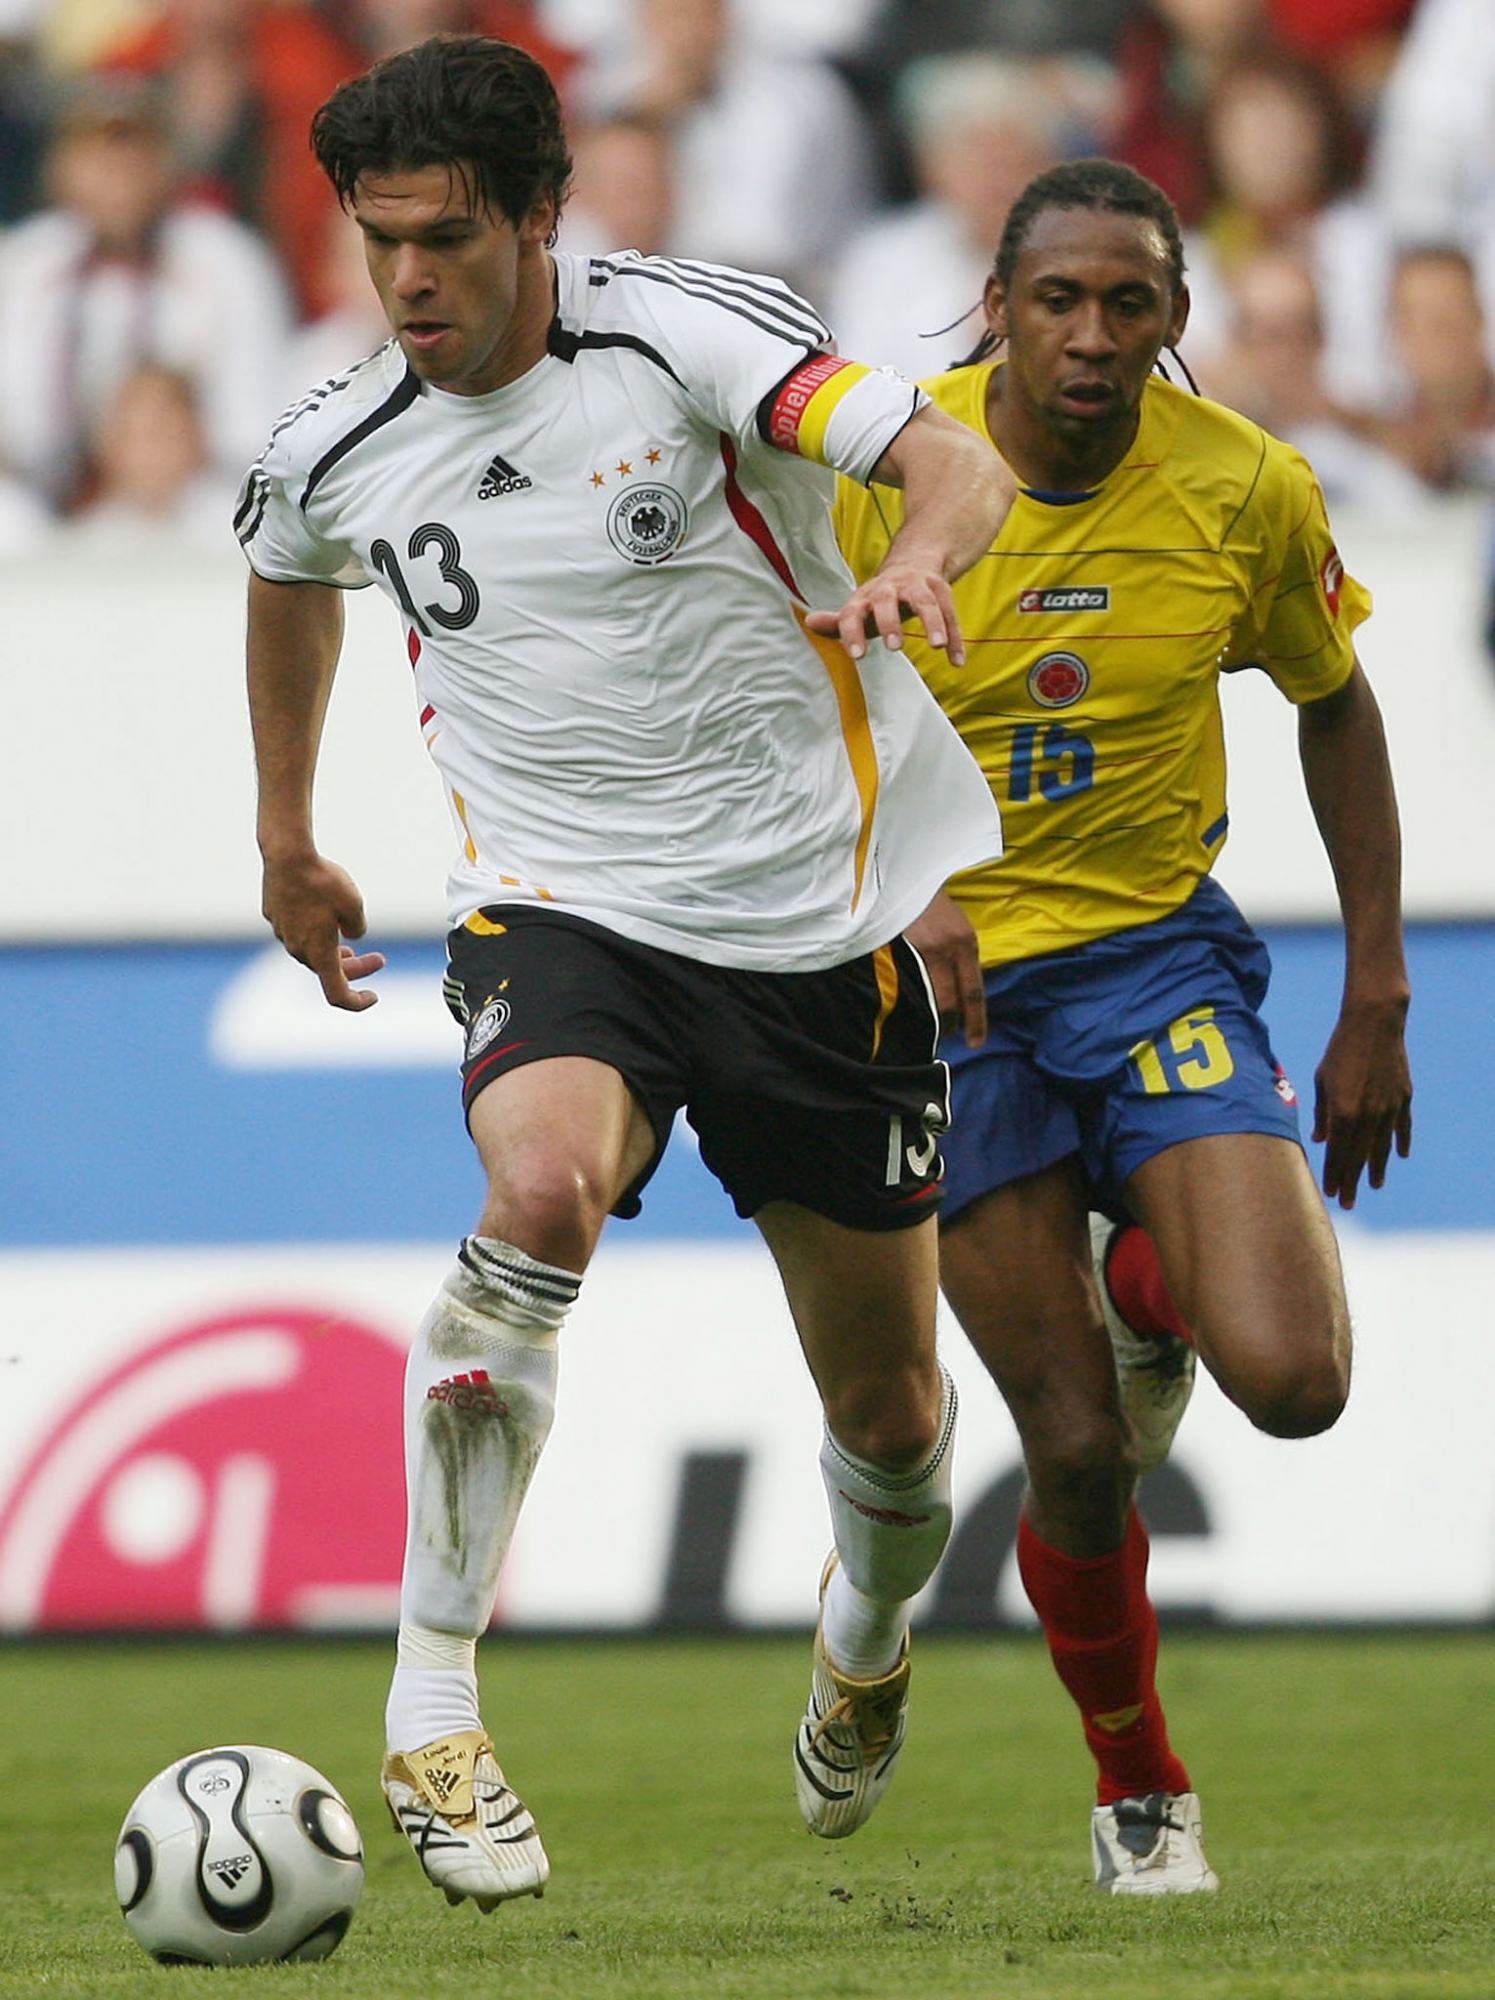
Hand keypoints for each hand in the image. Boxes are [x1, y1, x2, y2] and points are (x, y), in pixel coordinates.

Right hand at [261, 850, 384, 1011]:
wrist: (287, 855)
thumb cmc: (323, 881)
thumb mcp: (354, 906)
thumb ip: (357, 928)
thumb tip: (351, 936)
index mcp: (318, 953)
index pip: (337, 994)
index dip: (356, 1002)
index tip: (373, 996)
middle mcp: (297, 948)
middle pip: (327, 971)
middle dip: (355, 969)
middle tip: (379, 959)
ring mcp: (282, 933)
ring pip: (311, 953)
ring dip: (333, 954)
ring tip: (350, 948)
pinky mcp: (275, 916)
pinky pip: (298, 933)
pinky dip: (316, 935)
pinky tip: (325, 918)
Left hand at [805, 560, 964, 664]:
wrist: (914, 562)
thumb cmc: (881, 598)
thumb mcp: (859, 609)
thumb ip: (838, 623)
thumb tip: (809, 623)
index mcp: (866, 596)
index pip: (853, 612)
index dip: (853, 632)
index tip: (858, 656)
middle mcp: (890, 587)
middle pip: (887, 600)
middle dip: (890, 621)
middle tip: (894, 646)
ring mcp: (917, 585)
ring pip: (925, 601)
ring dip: (932, 622)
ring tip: (937, 646)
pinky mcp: (940, 590)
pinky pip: (950, 613)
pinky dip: (955, 637)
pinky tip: (957, 661)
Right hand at [904, 889, 985, 1046]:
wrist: (905, 872)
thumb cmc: (932, 901)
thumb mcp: (956, 926)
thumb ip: (960, 955)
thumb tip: (961, 990)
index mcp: (966, 942)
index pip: (973, 991)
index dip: (975, 1021)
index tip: (976, 1043)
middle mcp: (946, 948)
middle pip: (948, 1001)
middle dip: (947, 1024)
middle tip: (945, 1035)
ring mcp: (920, 948)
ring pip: (925, 995)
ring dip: (926, 1014)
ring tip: (925, 1025)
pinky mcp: (896, 947)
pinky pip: (903, 982)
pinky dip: (905, 996)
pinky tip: (903, 1003)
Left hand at [1312, 996, 1411, 1207]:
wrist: (1374, 1023)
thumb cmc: (1340, 1050)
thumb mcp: (1322, 1081)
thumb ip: (1322, 1113)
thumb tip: (1320, 1140)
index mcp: (1344, 1111)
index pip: (1337, 1152)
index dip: (1333, 1174)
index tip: (1329, 1193)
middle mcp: (1368, 1115)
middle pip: (1358, 1156)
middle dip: (1351, 1181)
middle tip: (1347, 1202)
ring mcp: (1389, 1108)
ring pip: (1382, 1147)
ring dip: (1377, 1168)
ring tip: (1375, 1185)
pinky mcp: (1403, 1098)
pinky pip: (1402, 1127)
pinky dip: (1401, 1142)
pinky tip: (1400, 1156)